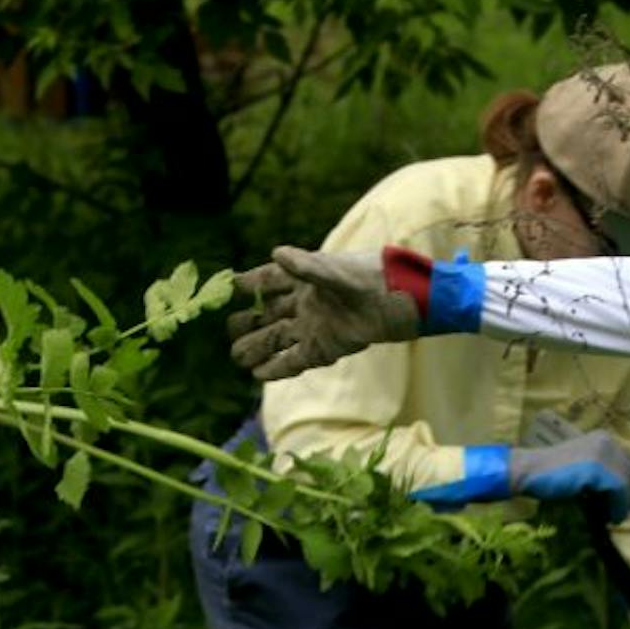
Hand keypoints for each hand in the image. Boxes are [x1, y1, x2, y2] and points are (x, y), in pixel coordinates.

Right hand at [228, 247, 423, 379]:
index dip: (247, 284)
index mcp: (303, 277)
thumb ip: (308, 266)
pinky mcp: (324, 349)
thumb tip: (276, 253)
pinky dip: (277, 368)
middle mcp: (303, 303)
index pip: (266, 280)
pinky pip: (294, 361)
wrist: (402, 303)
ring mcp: (313, 327)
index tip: (227, 289)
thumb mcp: (338, 271)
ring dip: (256, 349)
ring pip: (276, 340)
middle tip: (228, 333)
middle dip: (246, 324)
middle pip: (265, 315)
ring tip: (236, 358)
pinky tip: (258, 375)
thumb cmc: (372, 278)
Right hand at [508, 429, 629, 522]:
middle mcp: (607, 441)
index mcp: (603, 439)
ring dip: (623, 505)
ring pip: (628, 484)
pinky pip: (618, 491)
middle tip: (621, 515)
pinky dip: (617, 507)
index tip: (627, 505)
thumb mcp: (582, 468)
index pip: (629, 464)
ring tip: (614, 518)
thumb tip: (624, 495)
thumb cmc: (551, 475)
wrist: (529, 472)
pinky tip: (610, 518)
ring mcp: (602, 453)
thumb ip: (601, 474)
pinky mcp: (597, 468)